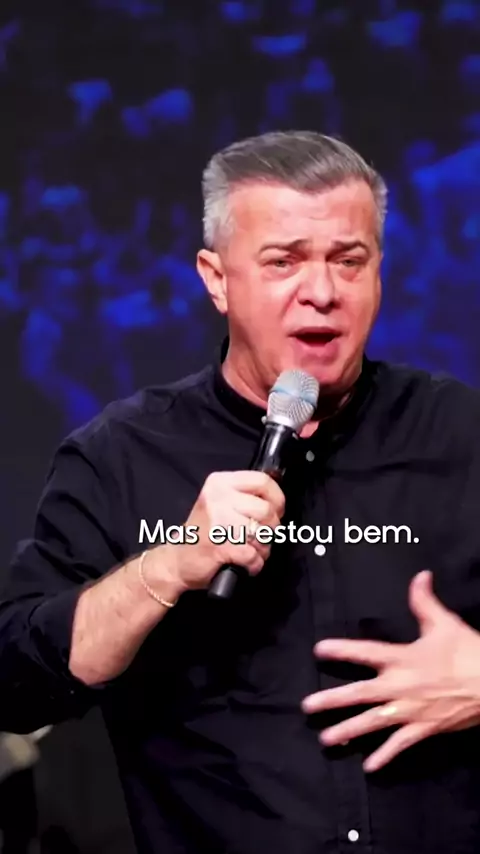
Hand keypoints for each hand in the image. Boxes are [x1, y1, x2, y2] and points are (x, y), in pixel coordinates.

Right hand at [162, 471, 284, 591]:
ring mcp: (218, 521)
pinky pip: (253, 555)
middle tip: (259, 536)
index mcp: (220, 482)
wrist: (176, 560)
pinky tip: (245, 564)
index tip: (275, 511)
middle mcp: (218, 497)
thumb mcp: (219, 503)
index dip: (277, 499)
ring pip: (262, 534)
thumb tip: (277, 499)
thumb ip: (244, 496)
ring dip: (262, 548)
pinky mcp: (220, 545)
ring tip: (249, 551)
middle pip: (266, 509)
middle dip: (271, 528)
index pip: (262, 480)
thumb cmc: (203, 532)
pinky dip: (254, 564)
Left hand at [301, 571, 479, 772]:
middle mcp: (399, 685)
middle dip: (331, 701)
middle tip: (306, 707)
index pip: (365, 652)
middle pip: (359, 693)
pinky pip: (400, 744)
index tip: (318, 650)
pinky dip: (385, 756)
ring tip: (325, 739)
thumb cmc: (467, 652)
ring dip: (347, 731)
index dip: (341, 650)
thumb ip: (425, 601)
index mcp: (402, 658)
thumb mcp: (444, 622)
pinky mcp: (424, 728)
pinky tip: (369, 767)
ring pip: (372, 723)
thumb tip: (420, 574)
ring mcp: (410, 710)